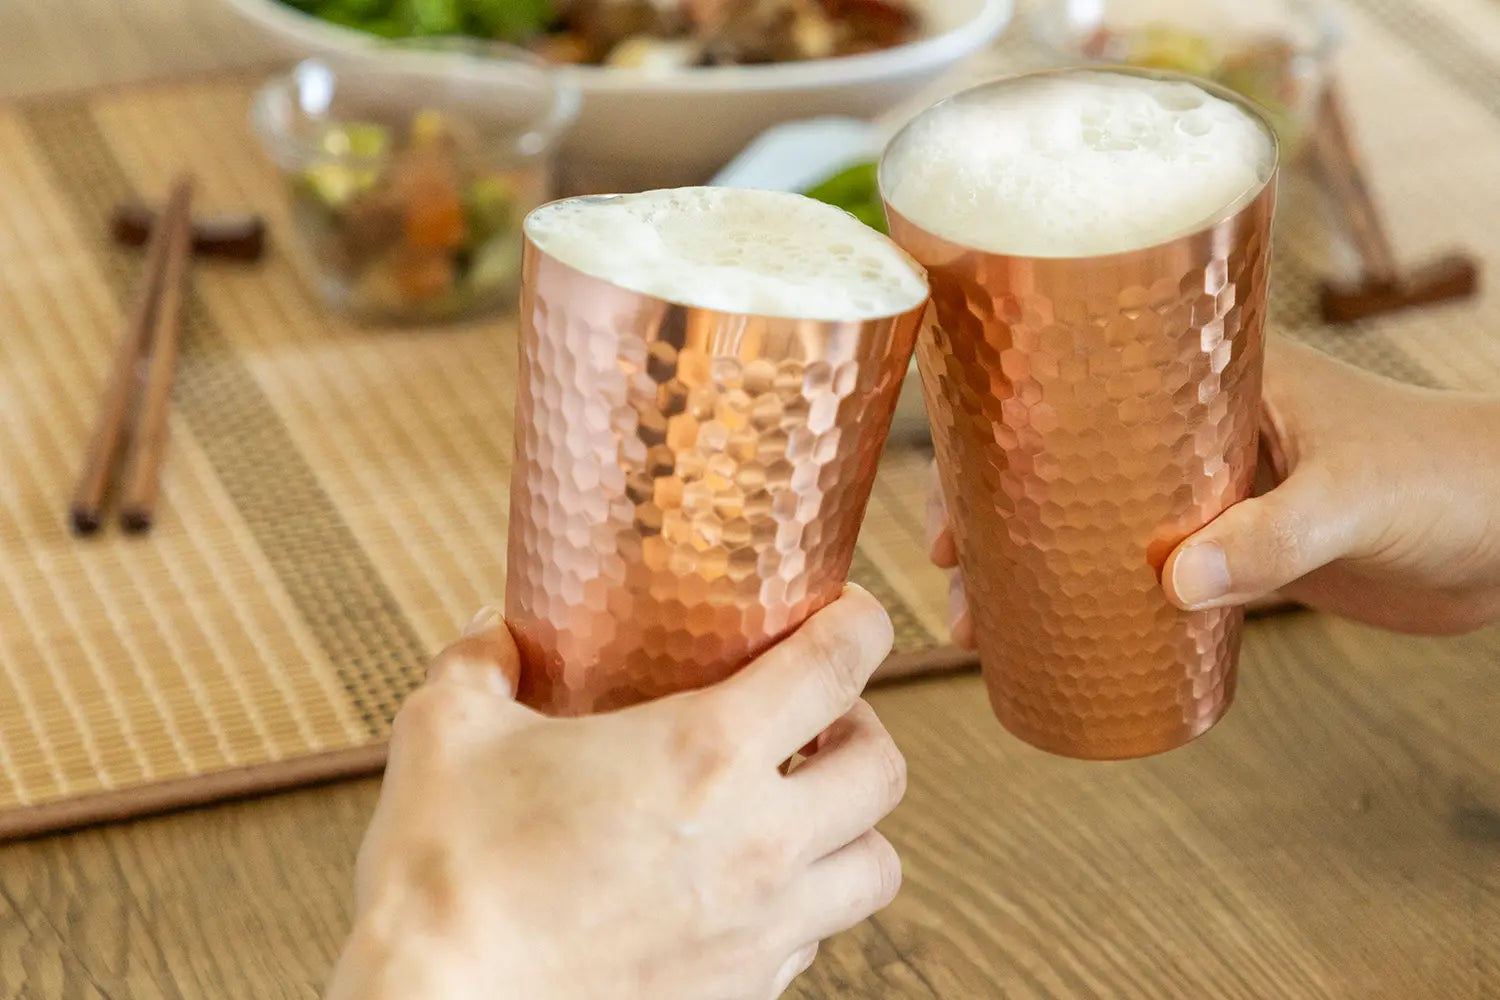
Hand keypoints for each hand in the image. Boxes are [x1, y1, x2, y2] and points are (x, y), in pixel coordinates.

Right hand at [326, 586, 905, 999]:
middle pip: (885, 769)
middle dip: (863, 728)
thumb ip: (483, 660)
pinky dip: (804, 902)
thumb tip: (499, 629)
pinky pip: (816, 938)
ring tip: (799, 808)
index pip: (839, 665)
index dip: (863, 623)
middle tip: (814, 719)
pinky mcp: (741, 993)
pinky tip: (744, 886)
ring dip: (852, 826)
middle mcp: (759, 840)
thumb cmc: (444, 867)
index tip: (850, 613)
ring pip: (877, 868)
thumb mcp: (446, 729)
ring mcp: (759, 927)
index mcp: (705, 753)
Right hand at [927, 338, 1499, 639]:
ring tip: (981, 615)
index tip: (953, 483)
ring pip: (1101, 518)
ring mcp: (1221, 485)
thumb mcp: (1356, 500)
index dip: (1009, 426)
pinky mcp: (1247, 542)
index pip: (1085, 381)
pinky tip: (1066, 631)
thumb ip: (1273, 538)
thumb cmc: (1454, 480)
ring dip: (1042, 560)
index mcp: (1219, 373)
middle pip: (1072, 457)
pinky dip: (1103, 595)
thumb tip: (1173, 587)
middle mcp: (1204, 423)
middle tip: (948, 564)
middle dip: (1000, 506)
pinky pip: (1152, 565)